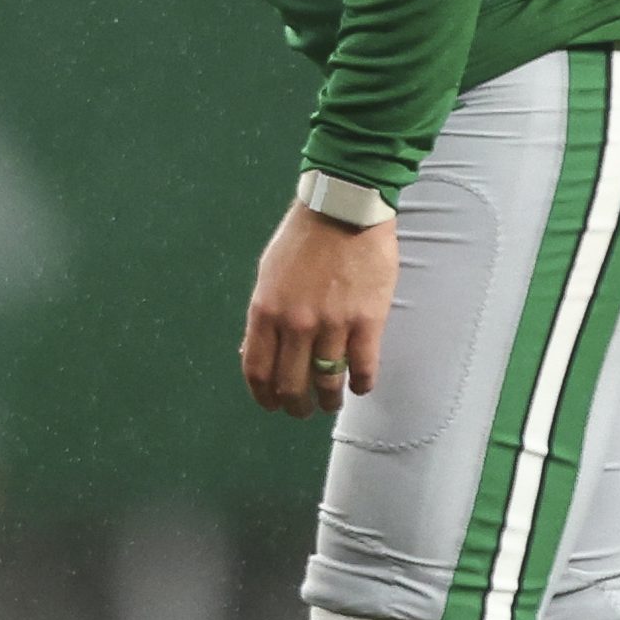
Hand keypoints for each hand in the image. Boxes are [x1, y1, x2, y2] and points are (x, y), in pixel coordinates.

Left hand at [241, 199, 396, 417]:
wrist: (344, 208)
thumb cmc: (303, 238)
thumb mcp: (268, 274)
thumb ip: (262, 316)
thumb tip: (252, 351)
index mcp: (266, 311)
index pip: (257, 370)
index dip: (263, 397)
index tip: (271, 405)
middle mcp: (296, 323)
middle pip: (291, 385)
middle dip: (296, 407)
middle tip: (303, 411)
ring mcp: (333, 324)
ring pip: (328, 381)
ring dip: (329, 400)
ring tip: (331, 402)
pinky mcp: (367, 321)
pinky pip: (363, 367)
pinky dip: (360, 384)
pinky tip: (359, 386)